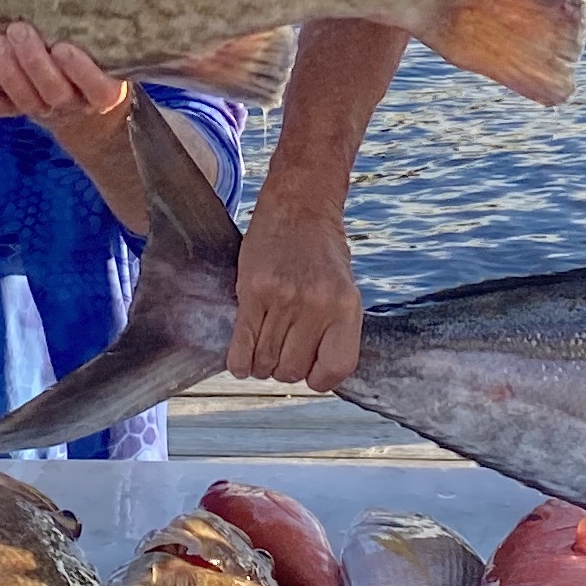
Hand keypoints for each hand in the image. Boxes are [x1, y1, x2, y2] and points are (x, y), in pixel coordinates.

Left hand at [0, 22, 131, 152]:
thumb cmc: (100, 64)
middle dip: (33, 62)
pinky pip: (3, 110)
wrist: (87, 109)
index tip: (63, 47)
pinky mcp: (23, 112)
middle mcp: (75, 104)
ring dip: (8, 71)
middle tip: (19, 29)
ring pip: (26, 99)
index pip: (97, 89)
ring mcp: (47, 111)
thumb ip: (103, 35)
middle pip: (54, 91)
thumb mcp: (112, 54)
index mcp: (104, 92)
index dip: (80, 71)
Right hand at [230, 196, 363, 388]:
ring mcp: (283, 298)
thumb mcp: (343, 289)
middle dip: (284, 369)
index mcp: (345, 306)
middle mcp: (316, 304)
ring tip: (262, 351)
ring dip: (261, 366)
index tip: (310, 373)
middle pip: (293, 368)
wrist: (299, 206)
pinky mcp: (253, 291)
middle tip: (280, 354)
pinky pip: (243, 344)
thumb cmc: (322, 251)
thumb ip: (333, 330)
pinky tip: (242, 361)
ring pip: (266, 361)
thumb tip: (315, 374)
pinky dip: (239, 362)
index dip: (319, 379)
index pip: (336, 367)